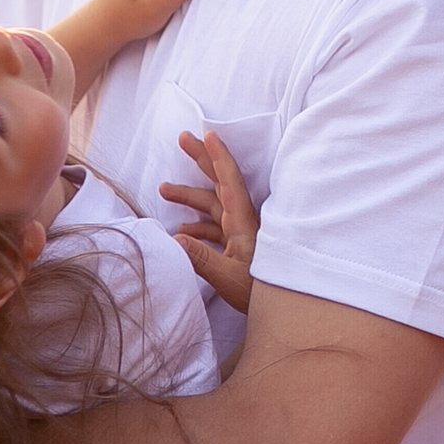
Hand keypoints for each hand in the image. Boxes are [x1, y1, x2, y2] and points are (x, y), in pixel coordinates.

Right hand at [162, 129, 259, 312]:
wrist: (280, 309)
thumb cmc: (259, 293)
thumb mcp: (229, 278)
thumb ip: (202, 259)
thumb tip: (175, 239)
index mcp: (243, 222)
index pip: (229, 181)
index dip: (218, 156)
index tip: (208, 134)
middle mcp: (242, 221)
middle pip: (219, 183)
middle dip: (202, 160)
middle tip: (183, 138)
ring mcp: (239, 232)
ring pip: (212, 206)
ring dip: (190, 197)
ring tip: (163, 190)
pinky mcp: (237, 246)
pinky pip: (213, 228)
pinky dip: (196, 226)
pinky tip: (180, 232)